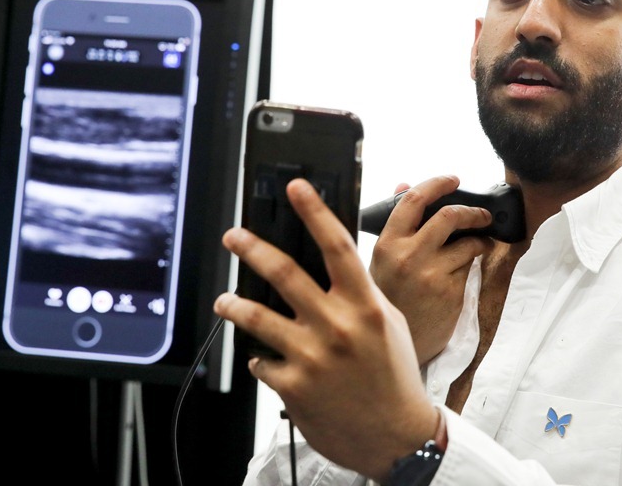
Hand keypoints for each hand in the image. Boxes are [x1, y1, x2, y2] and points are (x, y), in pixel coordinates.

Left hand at [213, 178, 438, 481]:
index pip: (337, 246)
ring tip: (225, 300)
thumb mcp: (387, 323)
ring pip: (257, 317)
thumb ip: (359, 292)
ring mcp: (312, 357)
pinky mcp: (293, 386)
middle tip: (234, 236)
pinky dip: (260, 357)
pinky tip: (266, 358)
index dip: (314, 212)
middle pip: (285, 274)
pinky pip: (261, 362)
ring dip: (234, 305)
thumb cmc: (394, 375)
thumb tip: (330, 264)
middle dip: (253, 249)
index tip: (296, 187)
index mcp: (364, 305)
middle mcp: (337, 326)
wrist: (396, 435)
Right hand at [369, 175, 493, 364]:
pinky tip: (463, 272)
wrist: (393, 347)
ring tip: (479, 243)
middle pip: (449, 216)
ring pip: (468, 243)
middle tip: (482, 214)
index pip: (414, 200)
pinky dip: (470, 266)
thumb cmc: (387, 300)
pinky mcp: (451, 293)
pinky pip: (469, 268)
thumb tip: (403, 185)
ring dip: (479, 240)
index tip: (453, 179)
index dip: (437, 183)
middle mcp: (408, 256)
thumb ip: (396, 224)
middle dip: (473, 211)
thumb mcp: (380, 260)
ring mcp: (432, 275)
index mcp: (386, 244)